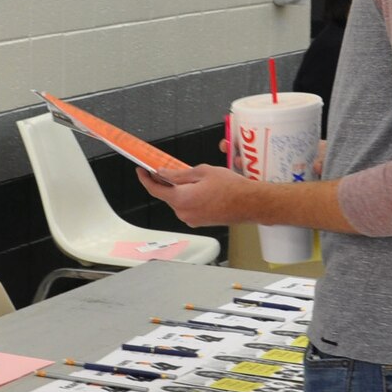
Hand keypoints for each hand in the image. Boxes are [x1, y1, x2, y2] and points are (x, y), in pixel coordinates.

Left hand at [137, 164, 258, 227]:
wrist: (250, 203)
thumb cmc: (231, 187)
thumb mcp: (202, 172)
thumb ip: (177, 174)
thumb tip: (162, 173)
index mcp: (181, 199)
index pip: (154, 189)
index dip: (145, 179)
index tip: (141, 171)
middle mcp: (183, 213)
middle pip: (167, 196)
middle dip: (166, 183)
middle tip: (168, 169)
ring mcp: (192, 220)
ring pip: (178, 201)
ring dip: (180, 190)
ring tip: (194, 179)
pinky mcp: (200, 222)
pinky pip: (188, 208)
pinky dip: (189, 198)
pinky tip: (201, 189)